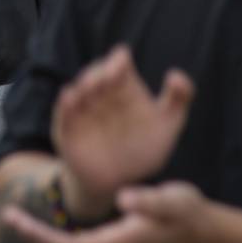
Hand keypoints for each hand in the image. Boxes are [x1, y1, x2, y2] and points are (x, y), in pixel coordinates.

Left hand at [0, 180, 216, 242]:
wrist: (204, 235)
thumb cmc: (188, 214)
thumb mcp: (173, 201)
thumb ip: (149, 200)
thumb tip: (123, 198)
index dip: (40, 236)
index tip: (15, 219)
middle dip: (34, 238)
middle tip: (7, 216)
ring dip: (44, 240)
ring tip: (19, 220)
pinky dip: (58, 240)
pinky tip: (47, 224)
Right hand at [51, 45, 193, 217]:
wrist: (120, 182)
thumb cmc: (144, 149)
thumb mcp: (168, 125)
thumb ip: (178, 99)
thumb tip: (175, 75)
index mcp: (124, 87)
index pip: (119, 64)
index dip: (119, 60)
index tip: (123, 61)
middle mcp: (102, 94)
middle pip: (97, 73)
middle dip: (100, 71)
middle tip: (108, 75)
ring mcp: (83, 110)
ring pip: (78, 89)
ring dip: (83, 85)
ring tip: (89, 86)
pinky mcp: (68, 128)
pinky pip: (63, 113)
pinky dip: (65, 104)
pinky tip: (70, 99)